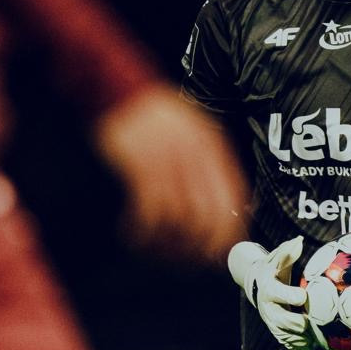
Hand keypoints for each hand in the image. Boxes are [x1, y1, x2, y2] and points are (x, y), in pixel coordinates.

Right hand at [94, 85, 248, 263]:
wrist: (118, 90)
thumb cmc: (153, 118)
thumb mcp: (191, 133)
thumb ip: (207, 166)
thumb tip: (221, 211)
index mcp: (211, 146)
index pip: (232, 198)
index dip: (227, 232)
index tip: (217, 253)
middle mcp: (195, 154)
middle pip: (206, 216)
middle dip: (196, 247)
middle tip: (181, 259)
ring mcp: (168, 159)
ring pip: (178, 219)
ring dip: (165, 243)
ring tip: (151, 247)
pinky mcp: (141, 165)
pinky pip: (150, 211)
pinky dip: (143, 230)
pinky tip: (133, 233)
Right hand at [227, 236, 312, 349]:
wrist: (258, 286)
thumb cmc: (273, 270)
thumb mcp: (277, 260)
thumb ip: (288, 252)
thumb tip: (298, 241)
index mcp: (270, 290)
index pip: (282, 295)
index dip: (295, 296)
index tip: (304, 295)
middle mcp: (269, 309)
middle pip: (286, 321)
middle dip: (301, 322)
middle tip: (315, 319)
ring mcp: (272, 323)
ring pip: (289, 336)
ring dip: (304, 337)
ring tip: (319, 335)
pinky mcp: (277, 332)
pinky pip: (291, 344)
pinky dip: (303, 346)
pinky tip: (313, 343)